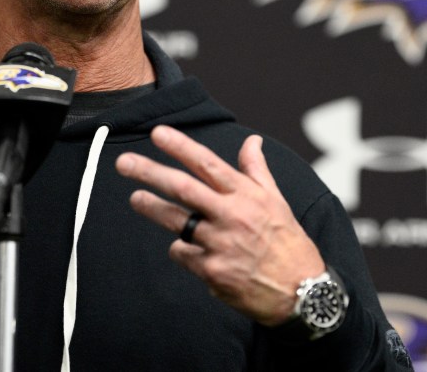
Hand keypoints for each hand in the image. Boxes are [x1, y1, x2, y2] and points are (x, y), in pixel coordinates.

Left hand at [115, 124, 324, 325]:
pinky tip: (192, 252)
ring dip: (151, 207)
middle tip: (124, 163)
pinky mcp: (212, 271)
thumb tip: (252, 142)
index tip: (158, 133)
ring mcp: (220, 244)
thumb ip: (257, 170)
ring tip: (136, 198)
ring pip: (176, 221)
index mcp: (246, 196)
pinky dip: (182, 250)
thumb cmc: (288, 243)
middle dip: (150, 173)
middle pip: (183, 188)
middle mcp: (231, 216)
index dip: (181, 147)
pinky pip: (183, 254)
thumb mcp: (277, 202)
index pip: (208, 164)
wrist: (302, 293)